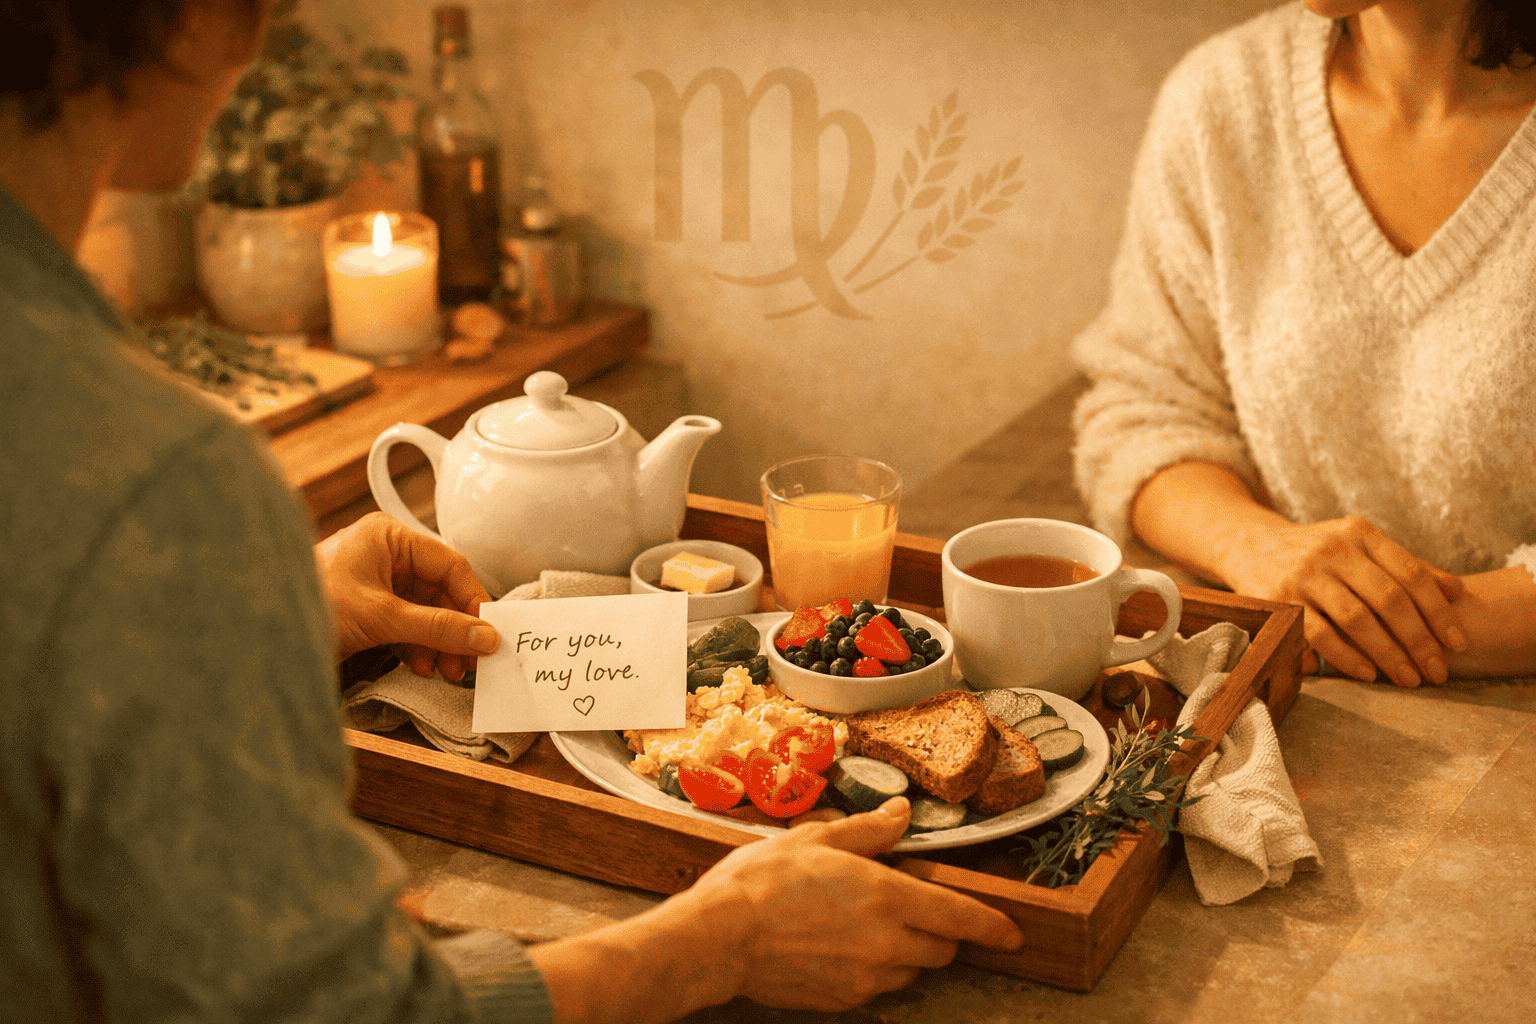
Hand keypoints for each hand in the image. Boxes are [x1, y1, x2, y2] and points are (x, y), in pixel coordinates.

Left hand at [315, 512, 497, 678]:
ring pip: (427, 610)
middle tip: (469, 660)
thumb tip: (486, 638)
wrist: (259, 634)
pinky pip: (408, 623)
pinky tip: (423, 666)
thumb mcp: (384, 618)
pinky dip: (419, 645)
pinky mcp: (369, 607)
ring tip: (446, 671)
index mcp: (390, 537)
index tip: (488, 631)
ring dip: (440, 642)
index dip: (473, 599)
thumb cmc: (313, 606)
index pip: (450, 564)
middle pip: (441, 590)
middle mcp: (387, 554)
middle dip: (455, 628)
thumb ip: (439, 627)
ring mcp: (377, 581)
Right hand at [688, 796, 1022, 1011]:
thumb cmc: (761, 882)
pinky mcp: (843, 1000)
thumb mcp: (815, 838)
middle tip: (914, 910)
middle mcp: (885, 942)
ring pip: (912, 972)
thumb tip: (901, 815)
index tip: (1011, 934)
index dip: (993, 927)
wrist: (719, 937)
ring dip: (907, 953)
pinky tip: (841, 948)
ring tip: (868, 927)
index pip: (960, 917)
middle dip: (941, 933)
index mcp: (885, 895)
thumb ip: (868, 831)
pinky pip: (877, 988)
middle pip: (942, 950)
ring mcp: (865, 977)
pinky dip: (874, 970)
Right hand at [1226, 515, 1466, 686]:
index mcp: (1360, 533)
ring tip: (1409, 679)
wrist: (1250, 546)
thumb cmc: (1318, 553)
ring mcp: (1303, 574)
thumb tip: (1456, 590)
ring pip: (1356, 619)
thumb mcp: (1359, 548)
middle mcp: (1332, 549)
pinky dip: (1347, 657)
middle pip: (1388, 598)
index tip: (1456, 644)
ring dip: (1388, 653)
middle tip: (1437, 671)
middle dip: (1418, 640)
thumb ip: (1404, 567)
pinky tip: (1369, 674)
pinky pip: (1320, 635)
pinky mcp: (1279, 600)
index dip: (1438, 612)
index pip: (1410, 573)